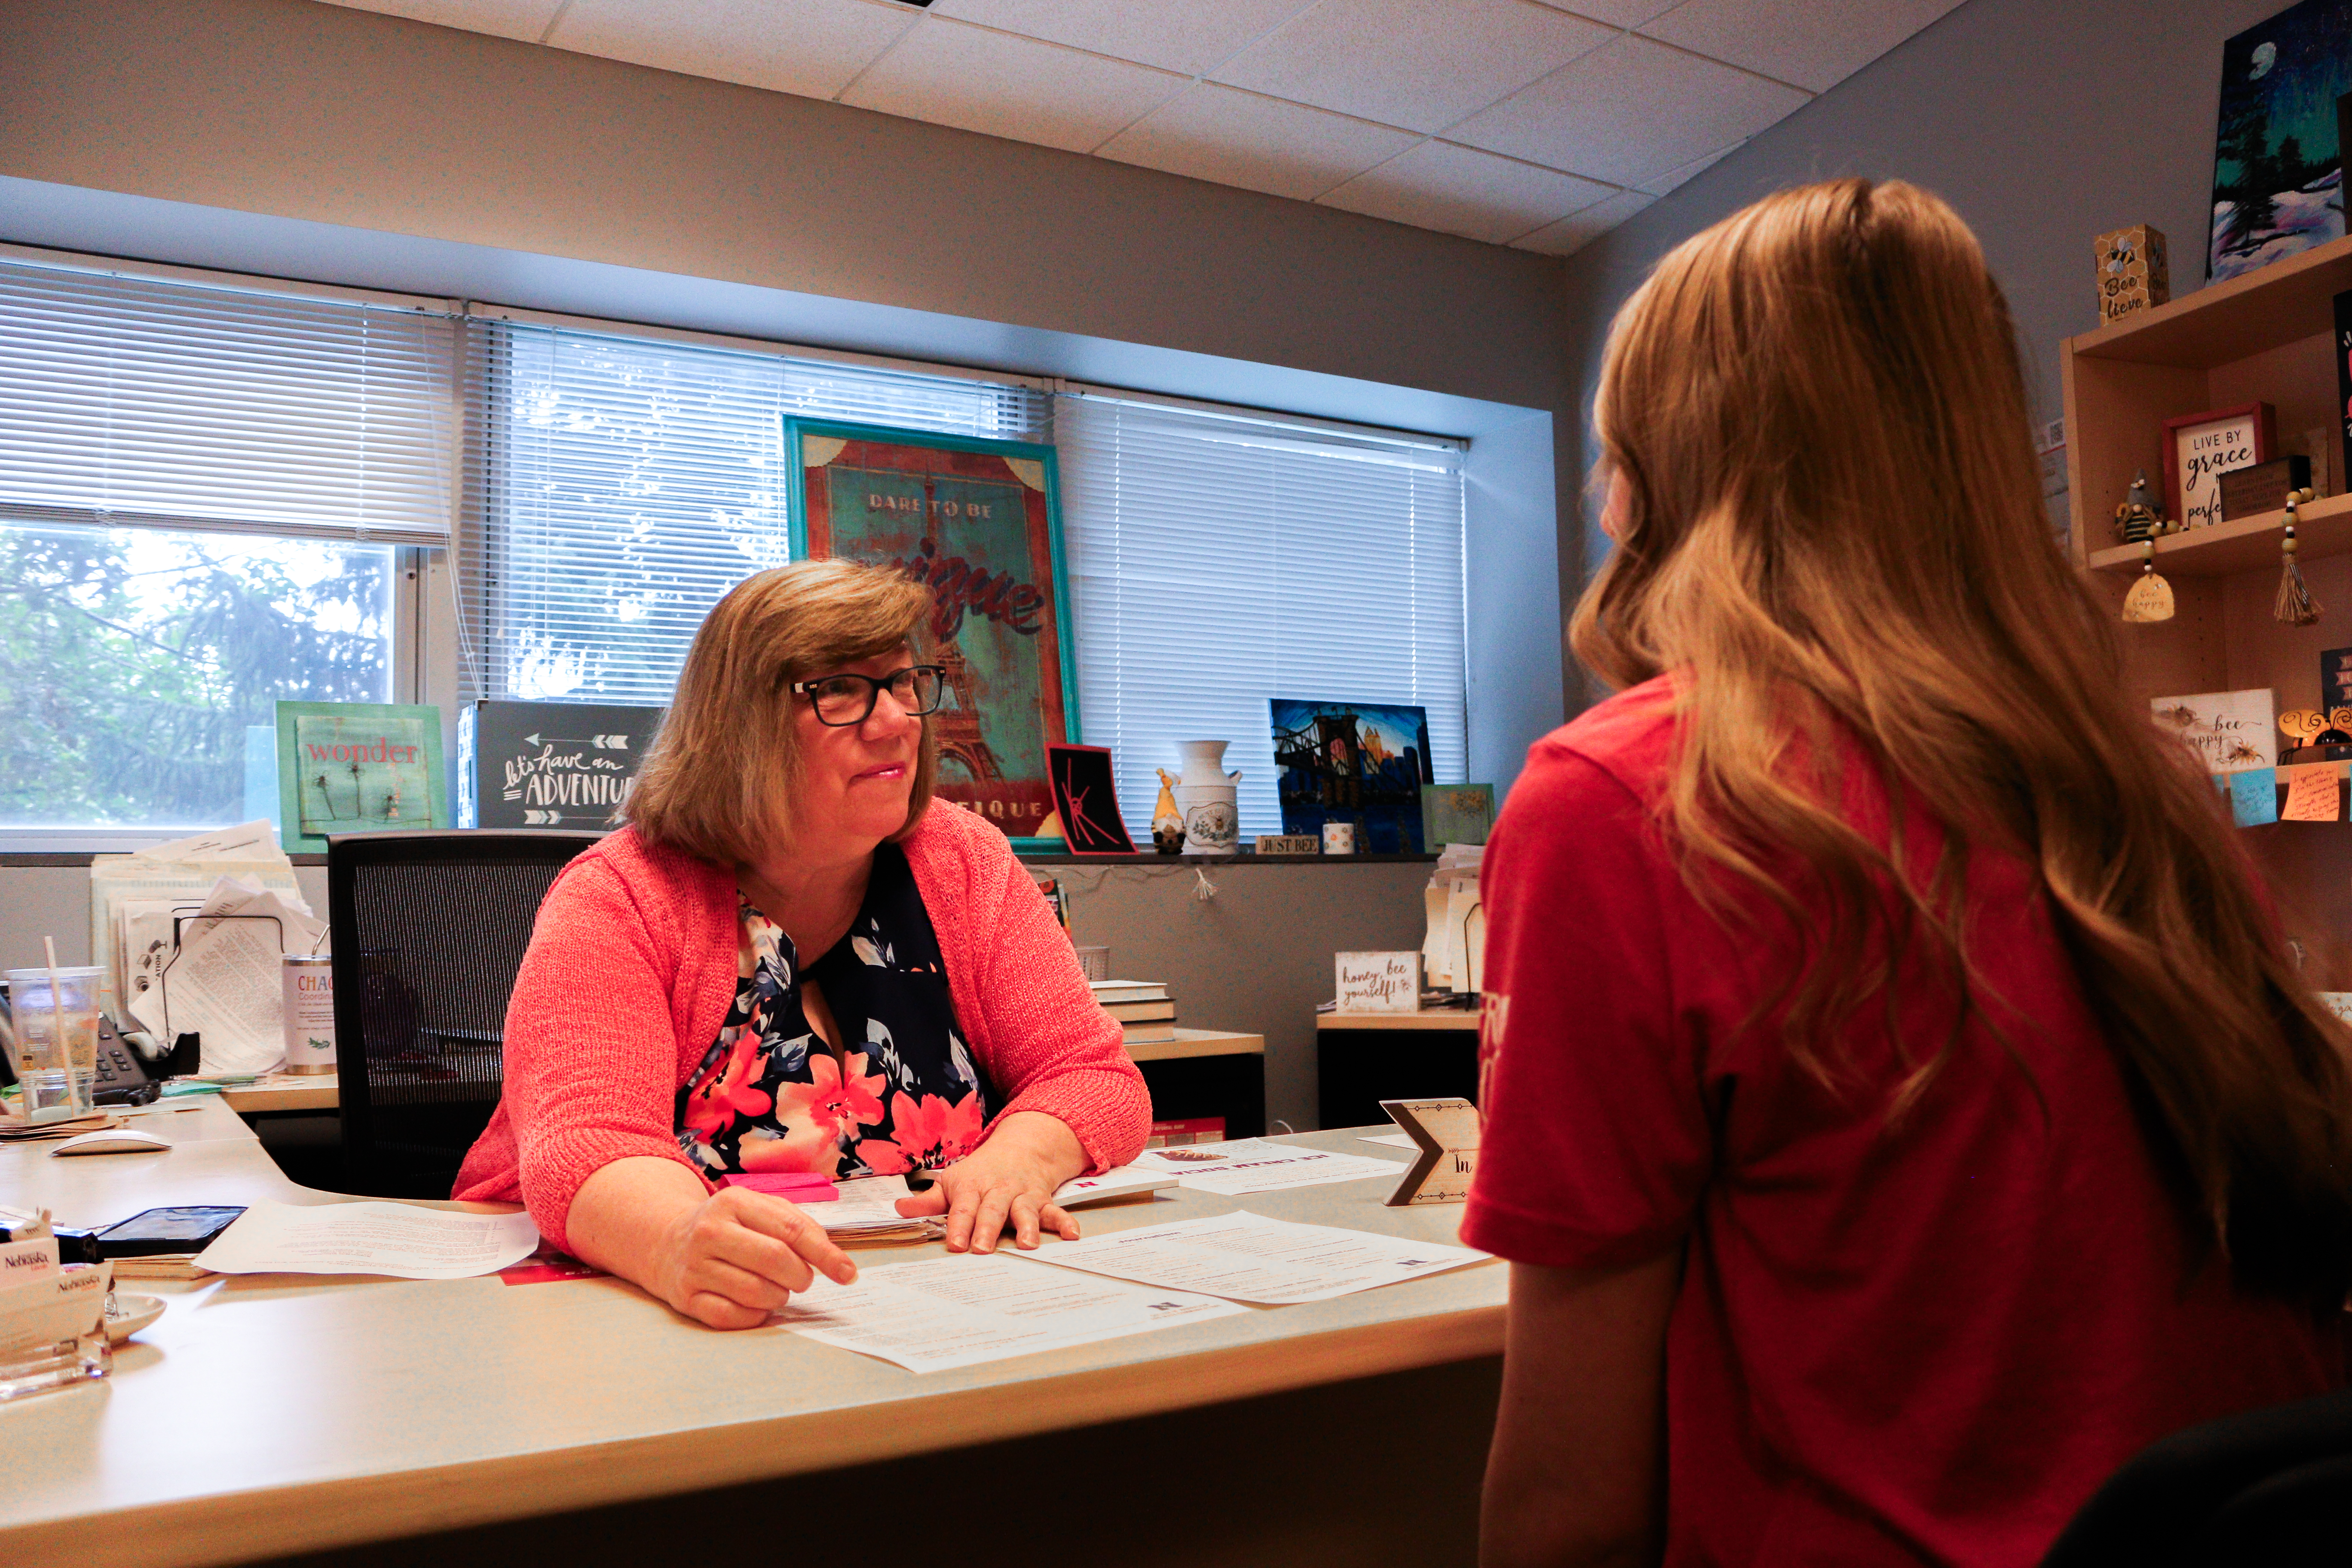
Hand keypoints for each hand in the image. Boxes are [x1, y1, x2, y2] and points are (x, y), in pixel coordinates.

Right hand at [651, 1184, 858, 1329]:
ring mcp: (695, 1266)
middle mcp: (710, 1231)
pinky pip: (734, 1317)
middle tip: (802, 1279)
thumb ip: (800, 1226)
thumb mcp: (761, 1210)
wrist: (667, 1242)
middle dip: (801, 1276)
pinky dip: (756, 1315)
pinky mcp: (686, 1298)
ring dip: (779, 1297)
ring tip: (776, 1288)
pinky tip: (756, 1305)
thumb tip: (836, 1260)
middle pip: (776, 1260)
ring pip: (757, 1293)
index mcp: (734, 1202)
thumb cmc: (730, 1227)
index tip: (848, 1273)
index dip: (826, 1255)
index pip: (791, 1230)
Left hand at [895, 1110, 1086, 1252]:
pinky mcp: (1042, 1201)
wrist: (1022, 1146)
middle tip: (982, 1249)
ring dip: (1027, 1227)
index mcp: (972, 1187)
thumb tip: (899, 1209)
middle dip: (987, 1229)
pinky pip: (1056, 1211)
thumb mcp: (953, 1180)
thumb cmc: (982, 1171)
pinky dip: (1065, 1222)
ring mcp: (1022, 1196)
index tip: (955, 1245)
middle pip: (992, 1210)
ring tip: (1028, 1245)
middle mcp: (998, 1191)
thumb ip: (929, 1200)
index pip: (962, 1208)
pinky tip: (1072, 1235)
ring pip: (1025, 1211)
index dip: (958, 1226)